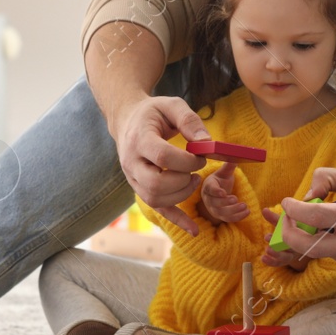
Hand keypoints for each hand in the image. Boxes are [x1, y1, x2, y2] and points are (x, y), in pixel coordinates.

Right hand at [114, 95, 211, 234]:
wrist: (127, 120)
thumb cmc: (153, 112)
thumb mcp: (171, 105)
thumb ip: (190, 121)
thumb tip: (208, 143)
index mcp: (139, 138)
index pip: (162, 157)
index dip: (187, 161)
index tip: (201, 158)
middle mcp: (131, 162)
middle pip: (155, 183)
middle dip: (183, 181)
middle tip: (197, 172)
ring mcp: (132, 178)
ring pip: (155, 199)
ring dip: (181, 195)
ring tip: (194, 180)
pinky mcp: (139, 188)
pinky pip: (156, 209)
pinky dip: (176, 220)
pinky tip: (194, 229)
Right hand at [199, 161, 248, 225]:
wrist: (217, 193)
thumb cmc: (220, 181)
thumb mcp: (223, 173)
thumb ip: (228, 166)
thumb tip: (235, 156)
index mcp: (209, 186)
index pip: (210, 189)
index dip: (216, 191)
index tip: (223, 192)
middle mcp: (209, 199)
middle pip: (215, 203)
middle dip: (225, 202)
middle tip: (235, 199)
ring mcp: (215, 209)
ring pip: (222, 212)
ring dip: (233, 211)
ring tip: (245, 206)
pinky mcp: (221, 216)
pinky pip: (229, 219)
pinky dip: (238, 217)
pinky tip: (247, 212)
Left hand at [258, 206, 310, 269]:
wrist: (299, 237)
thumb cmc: (291, 227)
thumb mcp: (284, 222)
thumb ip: (274, 218)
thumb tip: (264, 210)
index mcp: (300, 235)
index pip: (295, 236)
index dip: (285, 234)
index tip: (273, 234)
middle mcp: (298, 246)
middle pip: (290, 250)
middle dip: (279, 250)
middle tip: (268, 248)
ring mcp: (293, 254)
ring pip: (286, 258)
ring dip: (275, 257)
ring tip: (264, 256)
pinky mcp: (287, 260)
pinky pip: (280, 263)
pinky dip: (271, 262)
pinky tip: (263, 259)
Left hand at [276, 167, 335, 266]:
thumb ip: (327, 178)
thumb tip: (305, 195)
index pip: (317, 216)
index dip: (295, 210)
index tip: (287, 202)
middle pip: (310, 247)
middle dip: (288, 236)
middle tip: (283, 221)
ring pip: (316, 252)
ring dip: (300, 240)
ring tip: (292, 225)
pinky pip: (328, 254)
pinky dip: (317, 242)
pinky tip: (316, 231)